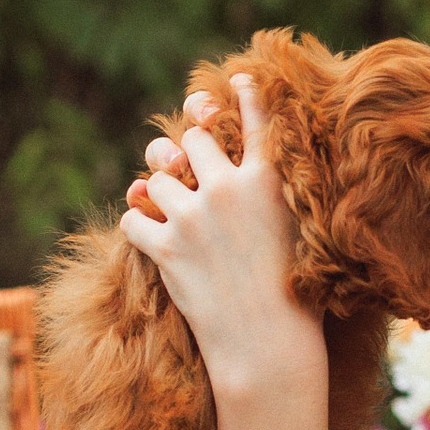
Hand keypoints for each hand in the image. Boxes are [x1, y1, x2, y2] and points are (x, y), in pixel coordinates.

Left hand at [119, 76, 330, 429]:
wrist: (268, 348)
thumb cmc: (295, 299)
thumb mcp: (298, 235)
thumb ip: (270, 198)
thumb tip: (230, 174)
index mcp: (269, 180)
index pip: (256, 118)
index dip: (244, 93)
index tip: (234, 81)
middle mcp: (229, 188)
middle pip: (192, 139)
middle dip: (183, 149)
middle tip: (181, 163)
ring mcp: (194, 216)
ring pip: (156, 177)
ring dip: (157, 190)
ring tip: (169, 212)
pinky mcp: (165, 248)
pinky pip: (132, 217)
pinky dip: (137, 225)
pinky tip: (150, 238)